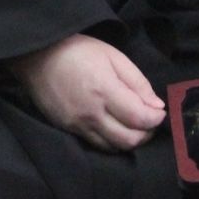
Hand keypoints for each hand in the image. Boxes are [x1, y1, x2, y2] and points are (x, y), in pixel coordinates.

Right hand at [7, 34, 164, 151]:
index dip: (156, 119)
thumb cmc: (77, 50)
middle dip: (146, 134)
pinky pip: (96, 145)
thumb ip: (137, 81)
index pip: (139, 118)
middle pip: (128, 140)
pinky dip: (111, 141)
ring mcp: (78, 125)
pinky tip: (115, 128)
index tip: (161, 112)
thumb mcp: (113, 55)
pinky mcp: (68, 130)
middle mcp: (91, 113)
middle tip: (150, 121)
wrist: (37, 56)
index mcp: (104, 90)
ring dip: (130, 141)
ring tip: (134, 126)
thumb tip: (156, 106)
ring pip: (113, 148)